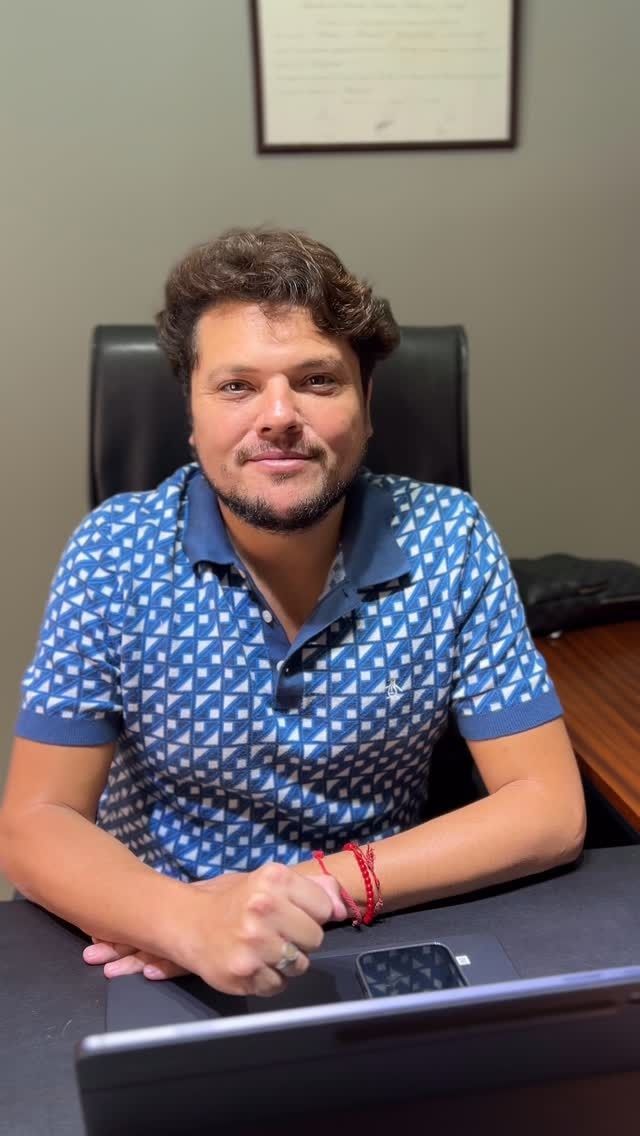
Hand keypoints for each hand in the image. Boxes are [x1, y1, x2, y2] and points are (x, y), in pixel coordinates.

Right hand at [83, 864, 346, 994]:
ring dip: (286, 963)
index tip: (291, 914)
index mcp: (273, 879)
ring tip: (263, 950)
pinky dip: (269, 980)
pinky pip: (278, 985)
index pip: (323, 908)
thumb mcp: (268, 883)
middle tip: (275, 934)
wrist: (187, 923)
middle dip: (299, 940)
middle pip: (314, 939)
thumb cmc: (233, 901)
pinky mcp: (244, 973)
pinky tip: (252, 965)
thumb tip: (342, 909)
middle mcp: (264, 908)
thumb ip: (308, 891)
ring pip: (299, 965)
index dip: (310, 914)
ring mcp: (254, 943)